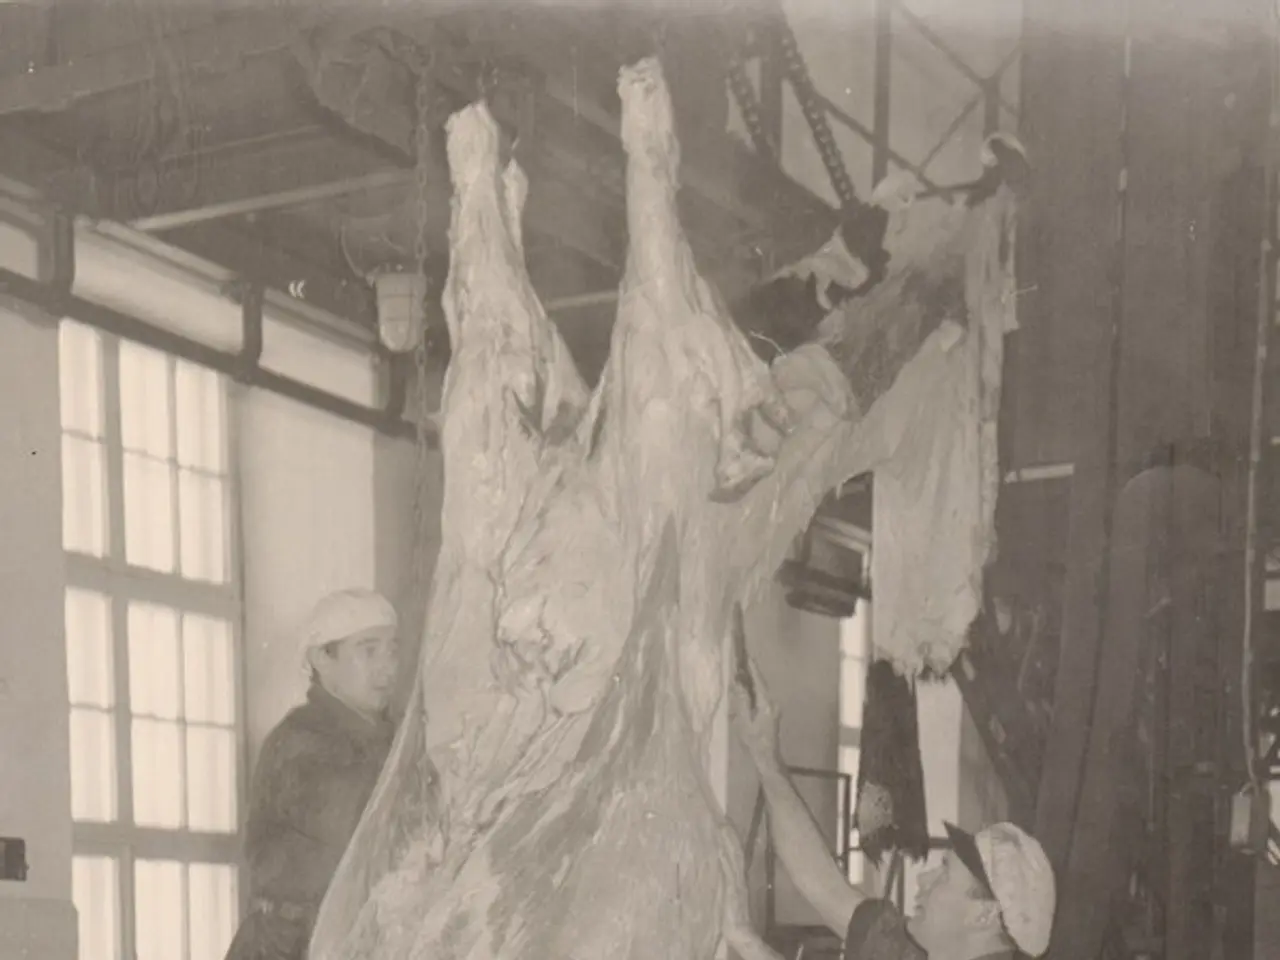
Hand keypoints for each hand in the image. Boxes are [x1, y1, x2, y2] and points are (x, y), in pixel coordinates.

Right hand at [729, 654, 782, 771]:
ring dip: (751, 681)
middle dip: (751, 672)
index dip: (752, 667)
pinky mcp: (771, 713)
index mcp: (766, 703)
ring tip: (740, 672)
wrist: (767, 758)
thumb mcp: (744, 721)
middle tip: (740, 660)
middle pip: (761, 683)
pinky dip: (753, 690)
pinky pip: (761, 696)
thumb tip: (739, 682)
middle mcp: (773, 702)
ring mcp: (774, 708)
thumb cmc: (754, 742)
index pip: (758, 680)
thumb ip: (742, 701)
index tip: (746, 654)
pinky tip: (745, 690)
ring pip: (761, 689)